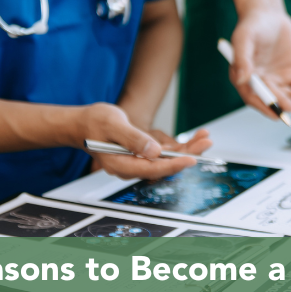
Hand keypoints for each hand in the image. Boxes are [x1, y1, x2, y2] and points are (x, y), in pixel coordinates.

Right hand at [79, 103, 208, 179]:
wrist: (84, 123)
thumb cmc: (95, 122)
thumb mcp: (113, 124)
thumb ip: (133, 139)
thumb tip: (154, 151)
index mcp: (120, 165)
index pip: (151, 169)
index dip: (173, 164)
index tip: (192, 159)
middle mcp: (131, 167)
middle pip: (164, 166)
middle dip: (188, 154)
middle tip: (206, 142)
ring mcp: (138, 162)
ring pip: (168, 160)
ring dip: (188, 149)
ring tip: (206, 137)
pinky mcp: (143, 155)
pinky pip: (166, 154)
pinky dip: (181, 146)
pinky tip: (196, 137)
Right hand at [230, 0, 290, 118]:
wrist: (268, 15)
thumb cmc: (253, 26)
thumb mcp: (244, 38)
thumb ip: (242, 58)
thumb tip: (242, 79)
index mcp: (246, 79)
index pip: (254, 98)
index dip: (264, 106)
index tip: (275, 113)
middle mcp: (262, 84)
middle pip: (274, 99)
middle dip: (284, 102)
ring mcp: (279, 81)